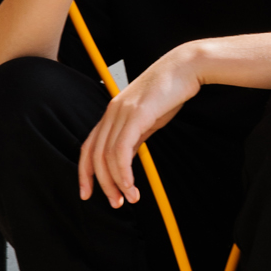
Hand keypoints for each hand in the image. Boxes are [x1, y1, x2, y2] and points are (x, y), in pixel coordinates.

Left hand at [78, 46, 201, 207]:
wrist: (185, 67)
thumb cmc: (170, 91)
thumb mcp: (148, 118)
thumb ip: (135, 136)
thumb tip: (127, 158)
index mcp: (112, 113)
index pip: (89, 147)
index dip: (84, 172)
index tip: (88, 193)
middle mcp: (111, 113)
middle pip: (95, 155)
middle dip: (102, 184)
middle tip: (116, 203)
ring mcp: (122, 113)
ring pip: (107, 156)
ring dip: (116, 183)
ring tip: (129, 199)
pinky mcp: (136, 115)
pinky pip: (122, 150)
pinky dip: (124, 173)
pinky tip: (131, 186)